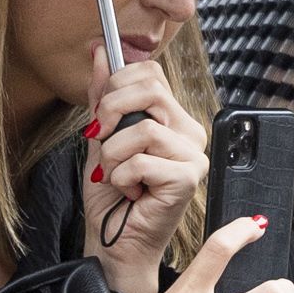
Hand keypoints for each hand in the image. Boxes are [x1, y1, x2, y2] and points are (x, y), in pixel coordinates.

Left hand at [78, 53, 207, 292]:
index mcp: (173, 119)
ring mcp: (193, 156)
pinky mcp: (188, 179)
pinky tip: (130, 192)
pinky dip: (121, 177)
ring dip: (113, 154)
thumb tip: (100, 51)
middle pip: (151, 89)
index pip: (152, 73)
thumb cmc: (111, 196)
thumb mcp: (101, 136)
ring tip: (115, 174)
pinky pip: (142, 160)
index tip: (100, 115)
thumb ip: (103, 95)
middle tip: (99, 139)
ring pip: (144, 128)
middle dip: (110, 111)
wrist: (113, 242)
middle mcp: (190, 133)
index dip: (117, 84)